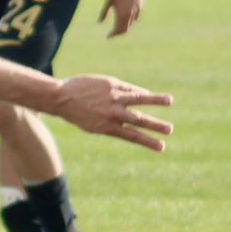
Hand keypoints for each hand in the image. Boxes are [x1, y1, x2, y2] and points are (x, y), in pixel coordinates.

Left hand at [51, 75, 173, 151]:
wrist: (60, 98)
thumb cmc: (77, 114)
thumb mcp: (94, 125)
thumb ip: (115, 124)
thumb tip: (137, 119)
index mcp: (107, 127)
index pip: (132, 136)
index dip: (148, 142)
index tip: (161, 147)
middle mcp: (112, 113)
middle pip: (138, 120)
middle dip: (156, 125)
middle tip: (170, 130)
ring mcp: (113, 98)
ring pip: (138, 99)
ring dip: (155, 100)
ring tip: (170, 101)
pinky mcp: (112, 85)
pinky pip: (130, 89)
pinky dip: (141, 93)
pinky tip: (150, 96)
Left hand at [98, 0, 142, 37]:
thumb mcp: (109, 1)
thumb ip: (104, 13)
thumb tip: (99, 22)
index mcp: (121, 14)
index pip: (117, 30)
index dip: (112, 34)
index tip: (108, 36)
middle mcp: (130, 15)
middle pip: (125, 29)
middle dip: (118, 33)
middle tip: (112, 34)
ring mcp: (136, 12)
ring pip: (131, 24)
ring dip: (124, 28)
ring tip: (118, 27)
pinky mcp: (140, 8)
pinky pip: (135, 19)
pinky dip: (130, 22)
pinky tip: (127, 20)